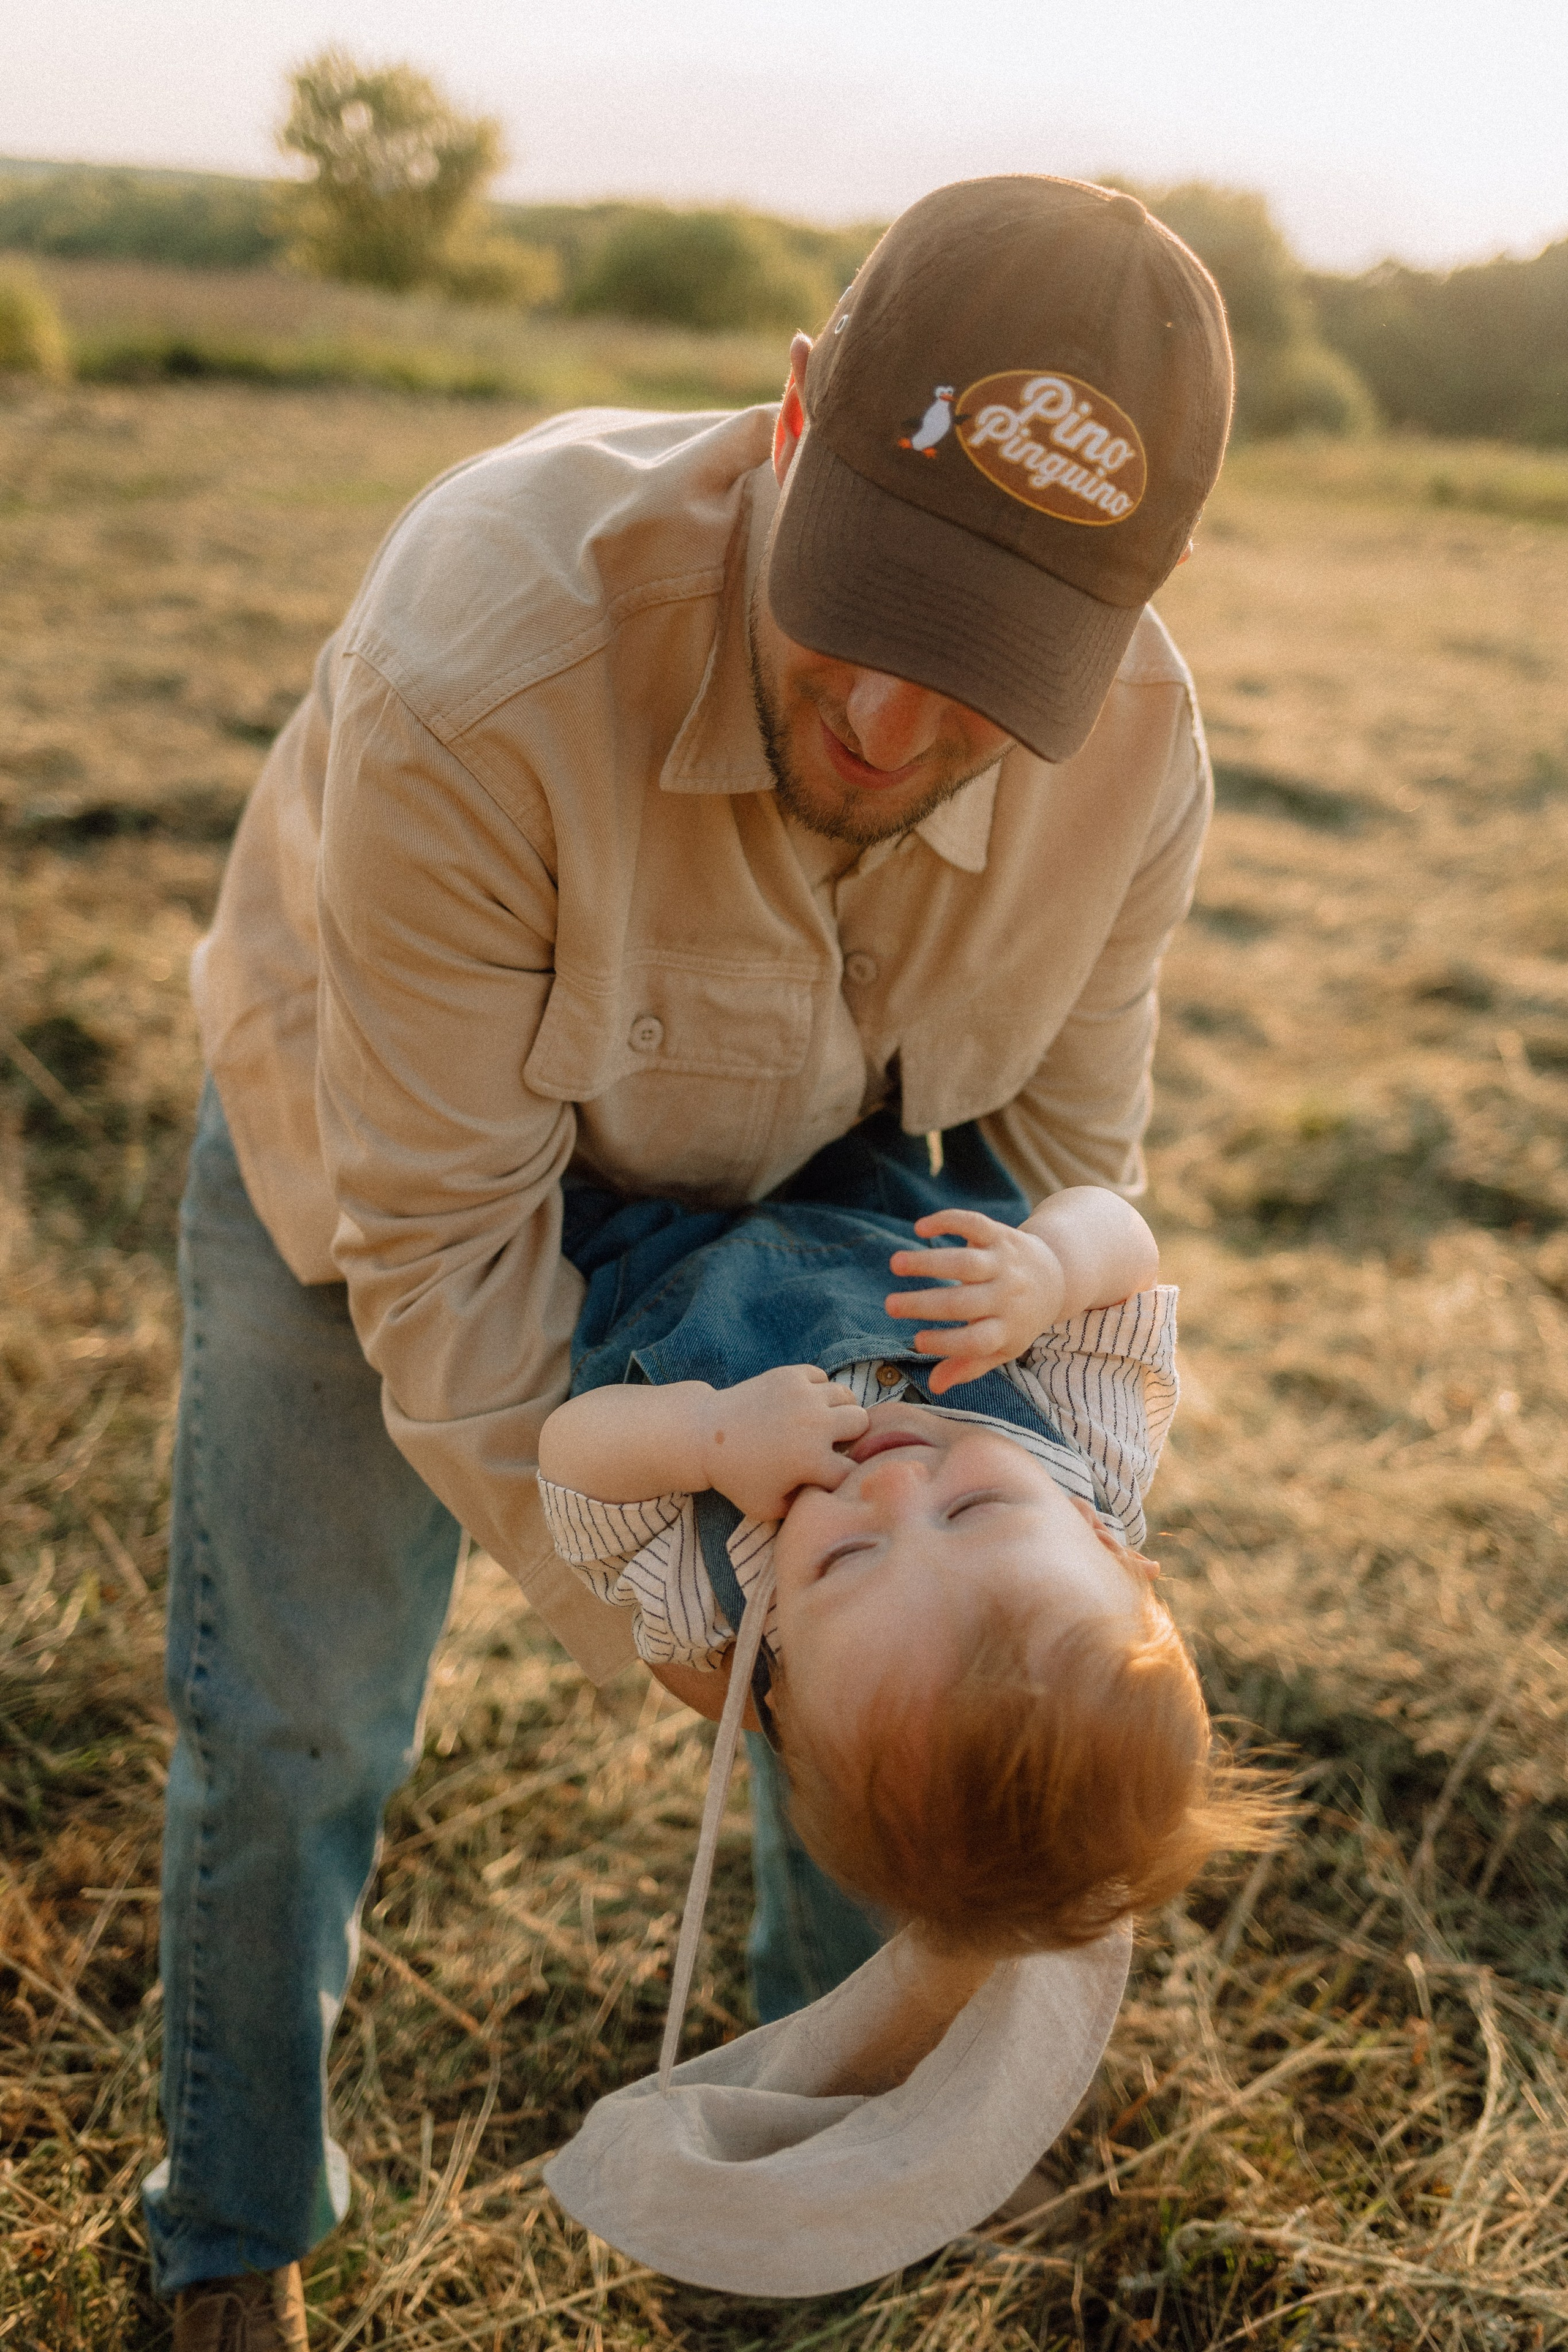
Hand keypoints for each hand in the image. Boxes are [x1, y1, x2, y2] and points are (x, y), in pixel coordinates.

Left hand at [699, 1365, 868, 1519]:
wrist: (704, 1436)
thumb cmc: (737, 1477)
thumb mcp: (769, 1508)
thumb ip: (805, 1507)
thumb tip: (831, 1496)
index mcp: (812, 1460)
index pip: (853, 1470)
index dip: (846, 1476)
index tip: (831, 1476)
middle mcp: (815, 1424)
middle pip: (862, 1423)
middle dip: (850, 1436)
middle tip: (831, 1444)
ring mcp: (803, 1395)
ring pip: (847, 1395)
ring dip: (838, 1410)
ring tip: (821, 1422)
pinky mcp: (790, 1374)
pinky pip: (822, 1378)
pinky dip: (818, 1390)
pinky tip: (803, 1405)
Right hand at [885, 1211, 1065, 1394]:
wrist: (1058, 1276)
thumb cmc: (1019, 1318)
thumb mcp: (1003, 1347)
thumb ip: (969, 1365)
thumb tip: (934, 1386)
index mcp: (1008, 1327)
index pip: (976, 1341)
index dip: (947, 1344)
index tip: (917, 1341)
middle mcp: (1007, 1295)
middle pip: (963, 1302)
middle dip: (924, 1304)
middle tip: (890, 1306)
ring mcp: (1004, 1263)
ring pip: (964, 1262)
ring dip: (927, 1262)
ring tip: (896, 1264)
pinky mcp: (1001, 1235)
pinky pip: (973, 1225)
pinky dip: (947, 1221)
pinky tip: (920, 1228)